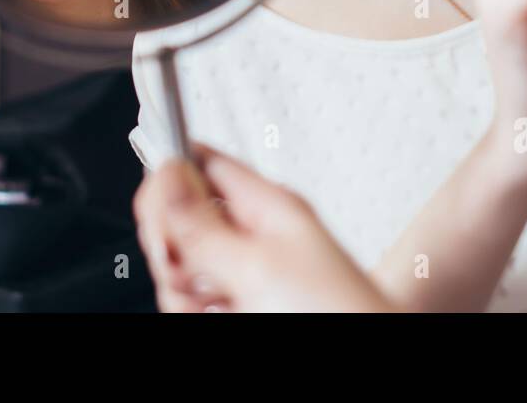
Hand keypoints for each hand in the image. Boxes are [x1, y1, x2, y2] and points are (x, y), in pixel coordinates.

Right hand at [133, 144, 392, 312]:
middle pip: (179, 221)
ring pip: (180, 269)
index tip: (161, 219)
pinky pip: (192, 301)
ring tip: (220, 305)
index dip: (167, 182)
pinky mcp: (240, 303)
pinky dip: (195, 312)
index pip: (199, 162)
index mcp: (265, 204)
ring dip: (184, 292)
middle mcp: (254, 233)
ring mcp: (246, 271)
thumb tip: (165, 169)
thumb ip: (203, 222)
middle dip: (174, 252)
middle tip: (197, 274)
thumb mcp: (257, 263)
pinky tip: (219, 316)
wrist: (365, 363)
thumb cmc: (335, 312)